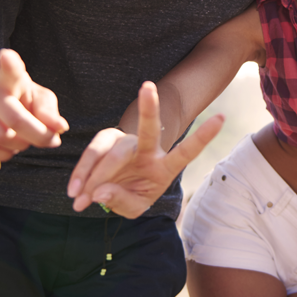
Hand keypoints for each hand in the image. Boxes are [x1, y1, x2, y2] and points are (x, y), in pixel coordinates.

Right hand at [0, 49, 66, 160]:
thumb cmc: (19, 104)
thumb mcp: (38, 102)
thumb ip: (49, 112)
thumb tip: (60, 128)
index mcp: (9, 78)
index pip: (10, 71)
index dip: (9, 64)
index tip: (6, 56)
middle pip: (16, 120)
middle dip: (40, 136)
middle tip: (52, 141)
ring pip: (3, 137)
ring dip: (21, 145)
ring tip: (24, 139)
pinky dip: (4, 154)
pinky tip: (7, 147)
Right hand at [67, 81, 222, 217]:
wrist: (117, 186)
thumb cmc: (134, 194)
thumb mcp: (134, 208)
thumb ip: (120, 201)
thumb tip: (100, 191)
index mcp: (165, 166)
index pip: (187, 151)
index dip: (203, 136)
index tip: (222, 117)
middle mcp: (148, 149)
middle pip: (149, 129)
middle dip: (149, 108)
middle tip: (148, 88)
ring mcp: (126, 142)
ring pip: (111, 152)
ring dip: (94, 175)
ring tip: (80, 199)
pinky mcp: (106, 140)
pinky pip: (92, 154)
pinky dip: (81, 173)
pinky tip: (74, 190)